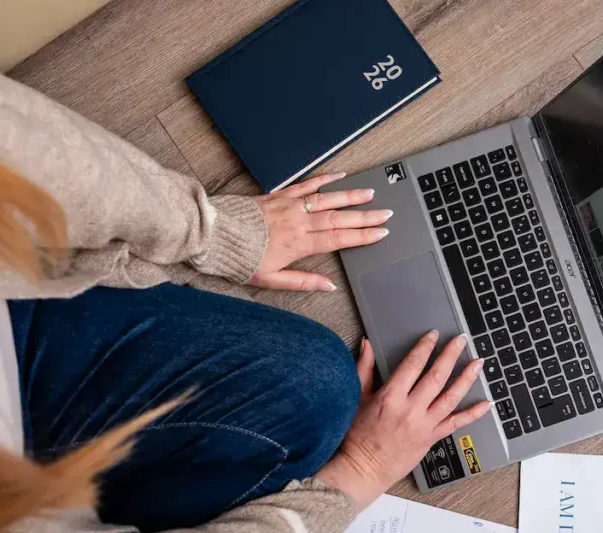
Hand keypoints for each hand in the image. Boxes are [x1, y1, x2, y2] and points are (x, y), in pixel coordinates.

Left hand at [250, 173, 390, 290]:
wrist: (216, 233)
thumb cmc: (241, 258)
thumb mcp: (271, 280)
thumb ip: (302, 282)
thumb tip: (328, 286)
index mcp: (300, 244)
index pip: (339, 239)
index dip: (363, 236)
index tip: (381, 232)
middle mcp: (299, 222)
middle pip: (339, 218)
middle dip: (365, 216)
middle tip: (386, 213)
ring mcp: (291, 206)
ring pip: (327, 199)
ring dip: (350, 196)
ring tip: (370, 193)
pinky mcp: (280, 195)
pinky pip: (306, 185)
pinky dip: (324, 179)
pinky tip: (339, 176)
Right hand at [317, 332, 491, 508]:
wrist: (363, 469)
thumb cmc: (357, 436)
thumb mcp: (357, 398)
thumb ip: (364, 369)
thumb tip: (367, 345)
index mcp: (391, 397)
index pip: (413, 365)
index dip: (425, 347)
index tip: (434, 336)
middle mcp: (410, 410)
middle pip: (437, 377)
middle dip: (451, 355)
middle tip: (461, 340)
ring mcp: (424, 425)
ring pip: (451, 397)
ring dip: (467, 378)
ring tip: (478, 363)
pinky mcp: (431, 439)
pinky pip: (456, 424)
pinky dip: (473, 414)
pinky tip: (486, 404)